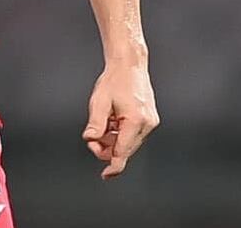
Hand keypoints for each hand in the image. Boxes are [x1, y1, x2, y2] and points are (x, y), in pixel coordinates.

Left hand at [83, 59, 158, 178]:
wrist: (129, 65)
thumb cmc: (116, 79)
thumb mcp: (99, 102)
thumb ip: (95, 124)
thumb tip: (90, 139)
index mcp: (135, 121)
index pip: (122, 152)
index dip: (113, 166)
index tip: (106, 175)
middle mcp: (146, 124)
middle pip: (124, 149)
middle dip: (107, 146)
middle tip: (94, 134)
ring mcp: (150, 122)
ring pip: (128, 142)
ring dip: (114, 138)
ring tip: (106, 119)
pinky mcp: (150, 119)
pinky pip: (133, 134)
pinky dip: (120, 131)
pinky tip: (114, 118)